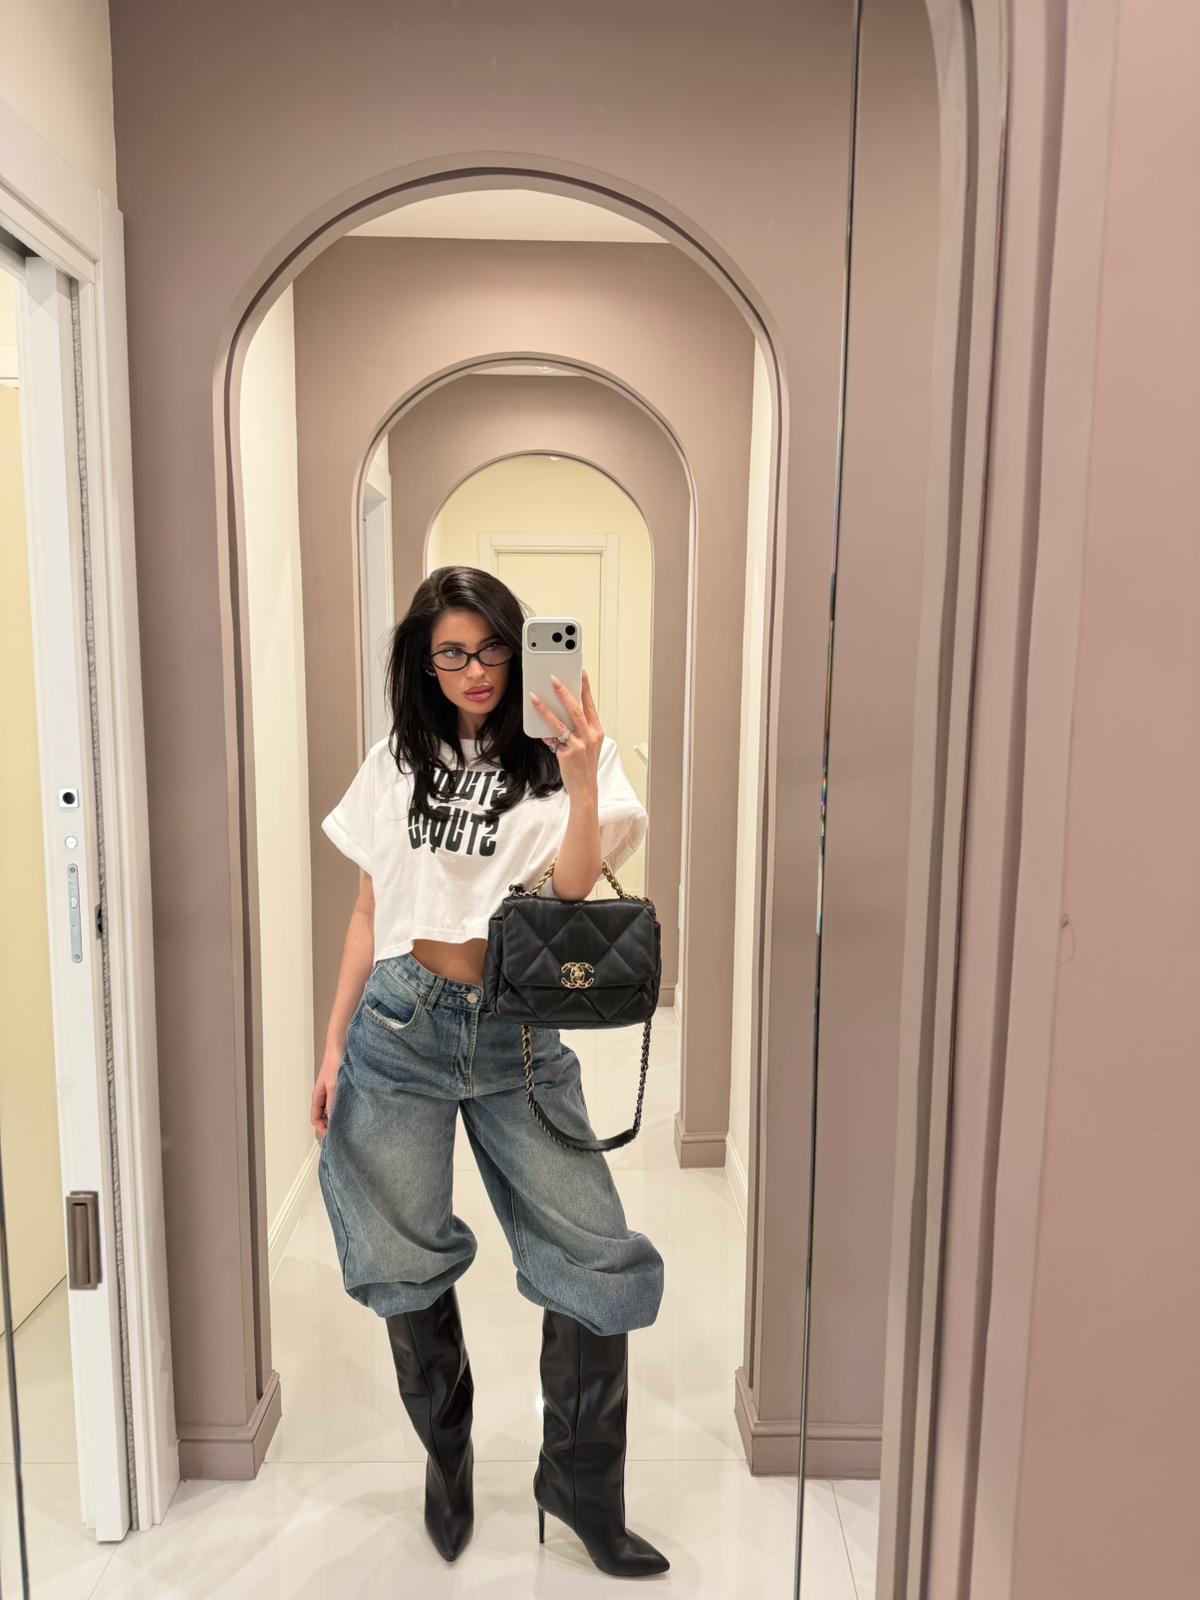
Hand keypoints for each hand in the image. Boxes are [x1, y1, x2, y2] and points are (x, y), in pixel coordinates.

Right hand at [311, 1054, 342, 1139]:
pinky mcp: (343, 1085)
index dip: (321, 1128)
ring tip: (350, 1121)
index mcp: (318, 1096)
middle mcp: (325, 1094)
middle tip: (343, 1131)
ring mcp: (334, 1090)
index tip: (333, 1134)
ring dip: (339, 1114)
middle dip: (331, 1123)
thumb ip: (332, 1103)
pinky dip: (346, 1106)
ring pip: (334, 1107)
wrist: (341, 1047)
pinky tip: (355, 1108)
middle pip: (324, 1115)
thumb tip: (333, 1121)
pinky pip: (342, 1100)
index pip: (315, 1118)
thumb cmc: (334, 1064)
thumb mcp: (333, 1086)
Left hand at [529, 668, 602, 801]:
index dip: (586, 688)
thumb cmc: (585, 766)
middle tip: (554, 680)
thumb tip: (559, 714)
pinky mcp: (568, 753)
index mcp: (597, 731)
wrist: (585, 787)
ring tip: (535, 697)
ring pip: (560, 722)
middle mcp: (590, 736)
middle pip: (576, 709)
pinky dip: (543, 730)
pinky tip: (534, 722)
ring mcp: (579, 745)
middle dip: (564, 692)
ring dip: (546, 708)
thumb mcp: (587, 745)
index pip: (591, 705)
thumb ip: (577, 730)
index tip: (581, 674)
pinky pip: (552, 738)